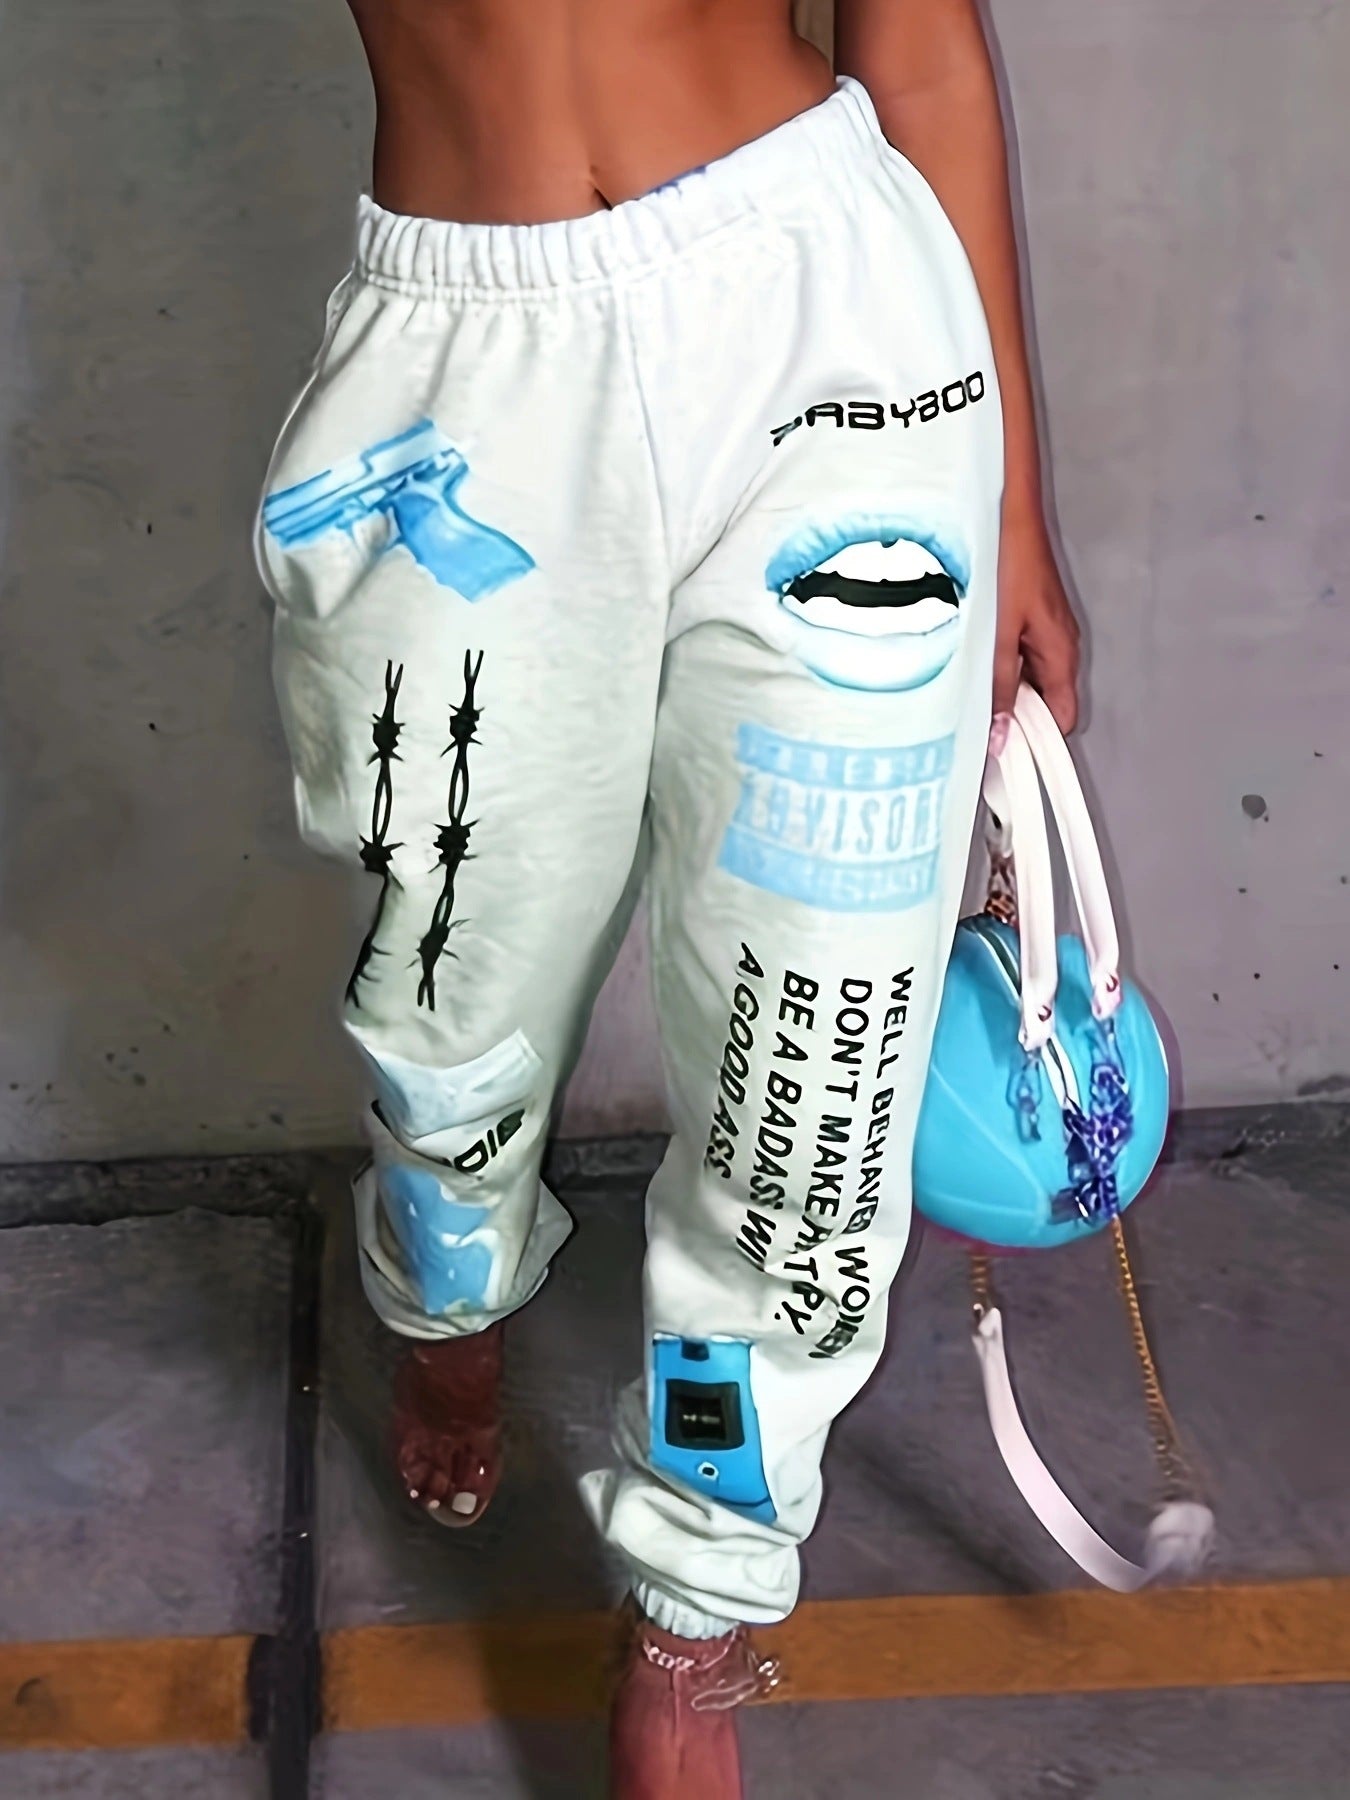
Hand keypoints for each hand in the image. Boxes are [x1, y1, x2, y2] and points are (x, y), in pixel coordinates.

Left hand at [994, 501, 1079, 732]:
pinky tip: (978, 661)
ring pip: (1031, 680)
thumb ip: (998, 686)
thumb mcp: (998, 634)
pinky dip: (1003, 666)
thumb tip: (1001, 733)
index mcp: (1061, 655)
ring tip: (974, 691)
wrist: (1012, 518)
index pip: (1062, 719)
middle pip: (1045, 702)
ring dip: (1005, 689)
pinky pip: (1022, 657)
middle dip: (1017, 716)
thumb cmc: (1011, 565)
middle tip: (982, 724)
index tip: (1007, 752)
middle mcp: (1061, 647)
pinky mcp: (1033, 620)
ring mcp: (1047, 633)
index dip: (1037, 739)